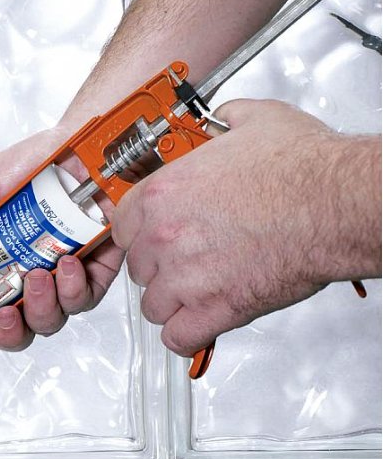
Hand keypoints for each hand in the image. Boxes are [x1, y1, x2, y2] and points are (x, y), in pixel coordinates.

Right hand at [0, 129, 124, 377]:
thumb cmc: (32, 164)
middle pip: (16, 333)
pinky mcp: (96, 274)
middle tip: (3, 313)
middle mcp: (26, 283)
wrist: (80, 147)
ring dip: (41, 307)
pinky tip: (67, 265)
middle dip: (7, 334)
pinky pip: (84, 299)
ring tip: (36, 276)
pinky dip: (74, 288)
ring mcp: (60, 282)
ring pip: (50, 322)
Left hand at [110, 98, 380, 358]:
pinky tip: (202, 321)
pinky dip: (188, 334)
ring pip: (152, 305)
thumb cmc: (304, 168)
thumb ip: (220, 123)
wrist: (338, 204)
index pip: (121, 226)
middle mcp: (165, 237)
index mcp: (163, 193)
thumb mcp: (252, 122)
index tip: (154, 236)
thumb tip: (219, 120)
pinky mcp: (214, 310)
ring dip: (173, 302)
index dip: (140, 233)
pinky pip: (177, 338)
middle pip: (137, 267)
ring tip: (199, 290)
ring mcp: (186, 277)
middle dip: (160, 267)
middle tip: (190, 260)